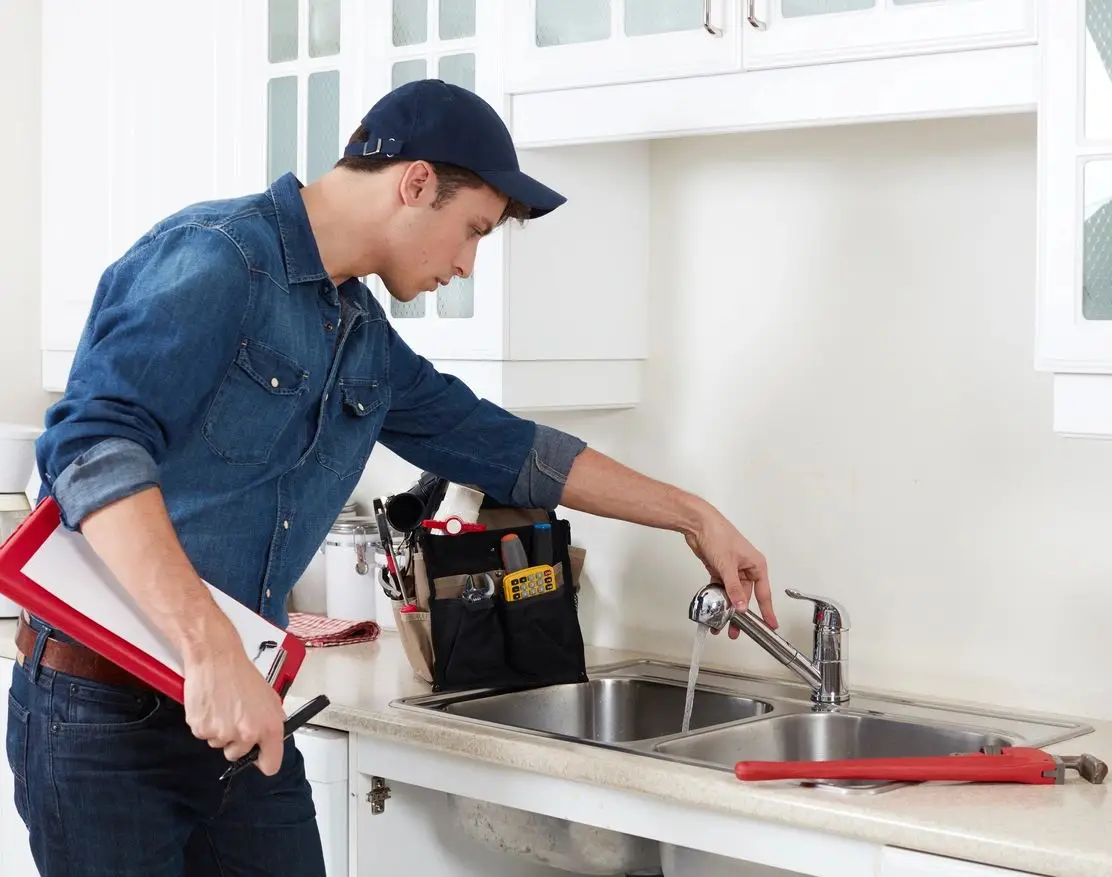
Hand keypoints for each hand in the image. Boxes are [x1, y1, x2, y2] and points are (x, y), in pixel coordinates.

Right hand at [183, 619, 285, 775]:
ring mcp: (223, 734)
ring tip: (223, 705)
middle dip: (236, 741)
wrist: (217, 659)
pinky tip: (211, 705)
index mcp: (269, 728)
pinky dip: (205, 723)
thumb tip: (270, 739)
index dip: (263, 761)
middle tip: (234, 717)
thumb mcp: (269, 698)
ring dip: (220, 730)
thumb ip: (271, 722)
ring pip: (219, 744)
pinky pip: (203, 735)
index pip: (270, 764)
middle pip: (238, 755)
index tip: (258, 757)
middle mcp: (247, 735)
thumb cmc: (242, 675)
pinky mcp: (201, 729)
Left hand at [685, 504, 777, 637]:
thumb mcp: (728, 565)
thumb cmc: (718, 535)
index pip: (764, 593)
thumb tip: (741, 606)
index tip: (771, 625)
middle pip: (745, 597)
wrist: (698, 524)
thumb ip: (734, 588)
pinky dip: (717, 598)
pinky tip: (713, 608)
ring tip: (720, 623)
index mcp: (756, 565)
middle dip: (739, 614)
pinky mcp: (719, 569)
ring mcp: (732, 570)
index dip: (767, 611)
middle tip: (736, 630)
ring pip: (731, 594)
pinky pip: (720, 589)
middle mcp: (746, 568)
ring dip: (726, 608)